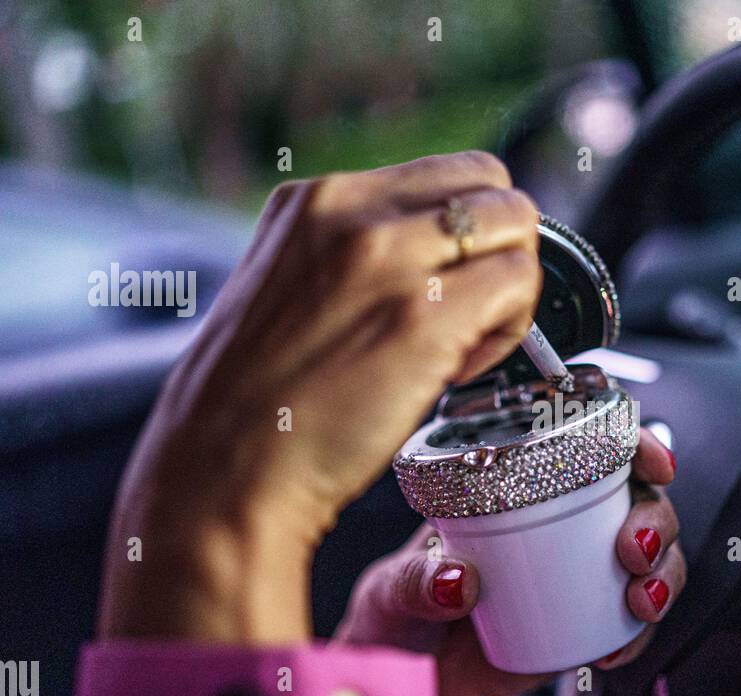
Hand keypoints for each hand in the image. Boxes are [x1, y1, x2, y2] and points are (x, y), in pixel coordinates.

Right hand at [100, 152, 541, 643]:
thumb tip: (433, 263)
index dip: (468, 234)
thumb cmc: (255, 408)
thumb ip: (354, 259)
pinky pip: (518, 284)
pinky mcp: (425, 313)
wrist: (223, 475)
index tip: (447, 290)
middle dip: (500, 251)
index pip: (447, 174)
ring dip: (509, 291)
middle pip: (492, 185)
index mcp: (315, 199)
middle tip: (469, 319)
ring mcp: (389, 256)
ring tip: (461, 349)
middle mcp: (352, 211)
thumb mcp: (288, 291)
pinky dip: (510, 330)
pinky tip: (458, 371)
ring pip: (516, 225)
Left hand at [335, 428, 684, 695]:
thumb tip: (460, 580)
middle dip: (655, 518)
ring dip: (663, 574)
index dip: (633, 444)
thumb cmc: (392, 619)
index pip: (587, 447)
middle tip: (633, 550)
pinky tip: (616, 648)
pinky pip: (631, 622)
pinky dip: (638, 634)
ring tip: (639, 600)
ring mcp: (576, 575)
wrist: (398, 685)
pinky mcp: (583, 626)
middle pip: (637, 501)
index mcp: (514, 489)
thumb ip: (415, 583)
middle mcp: (556, 525)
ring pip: (649, 558)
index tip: (650, 459)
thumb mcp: (389, 591)